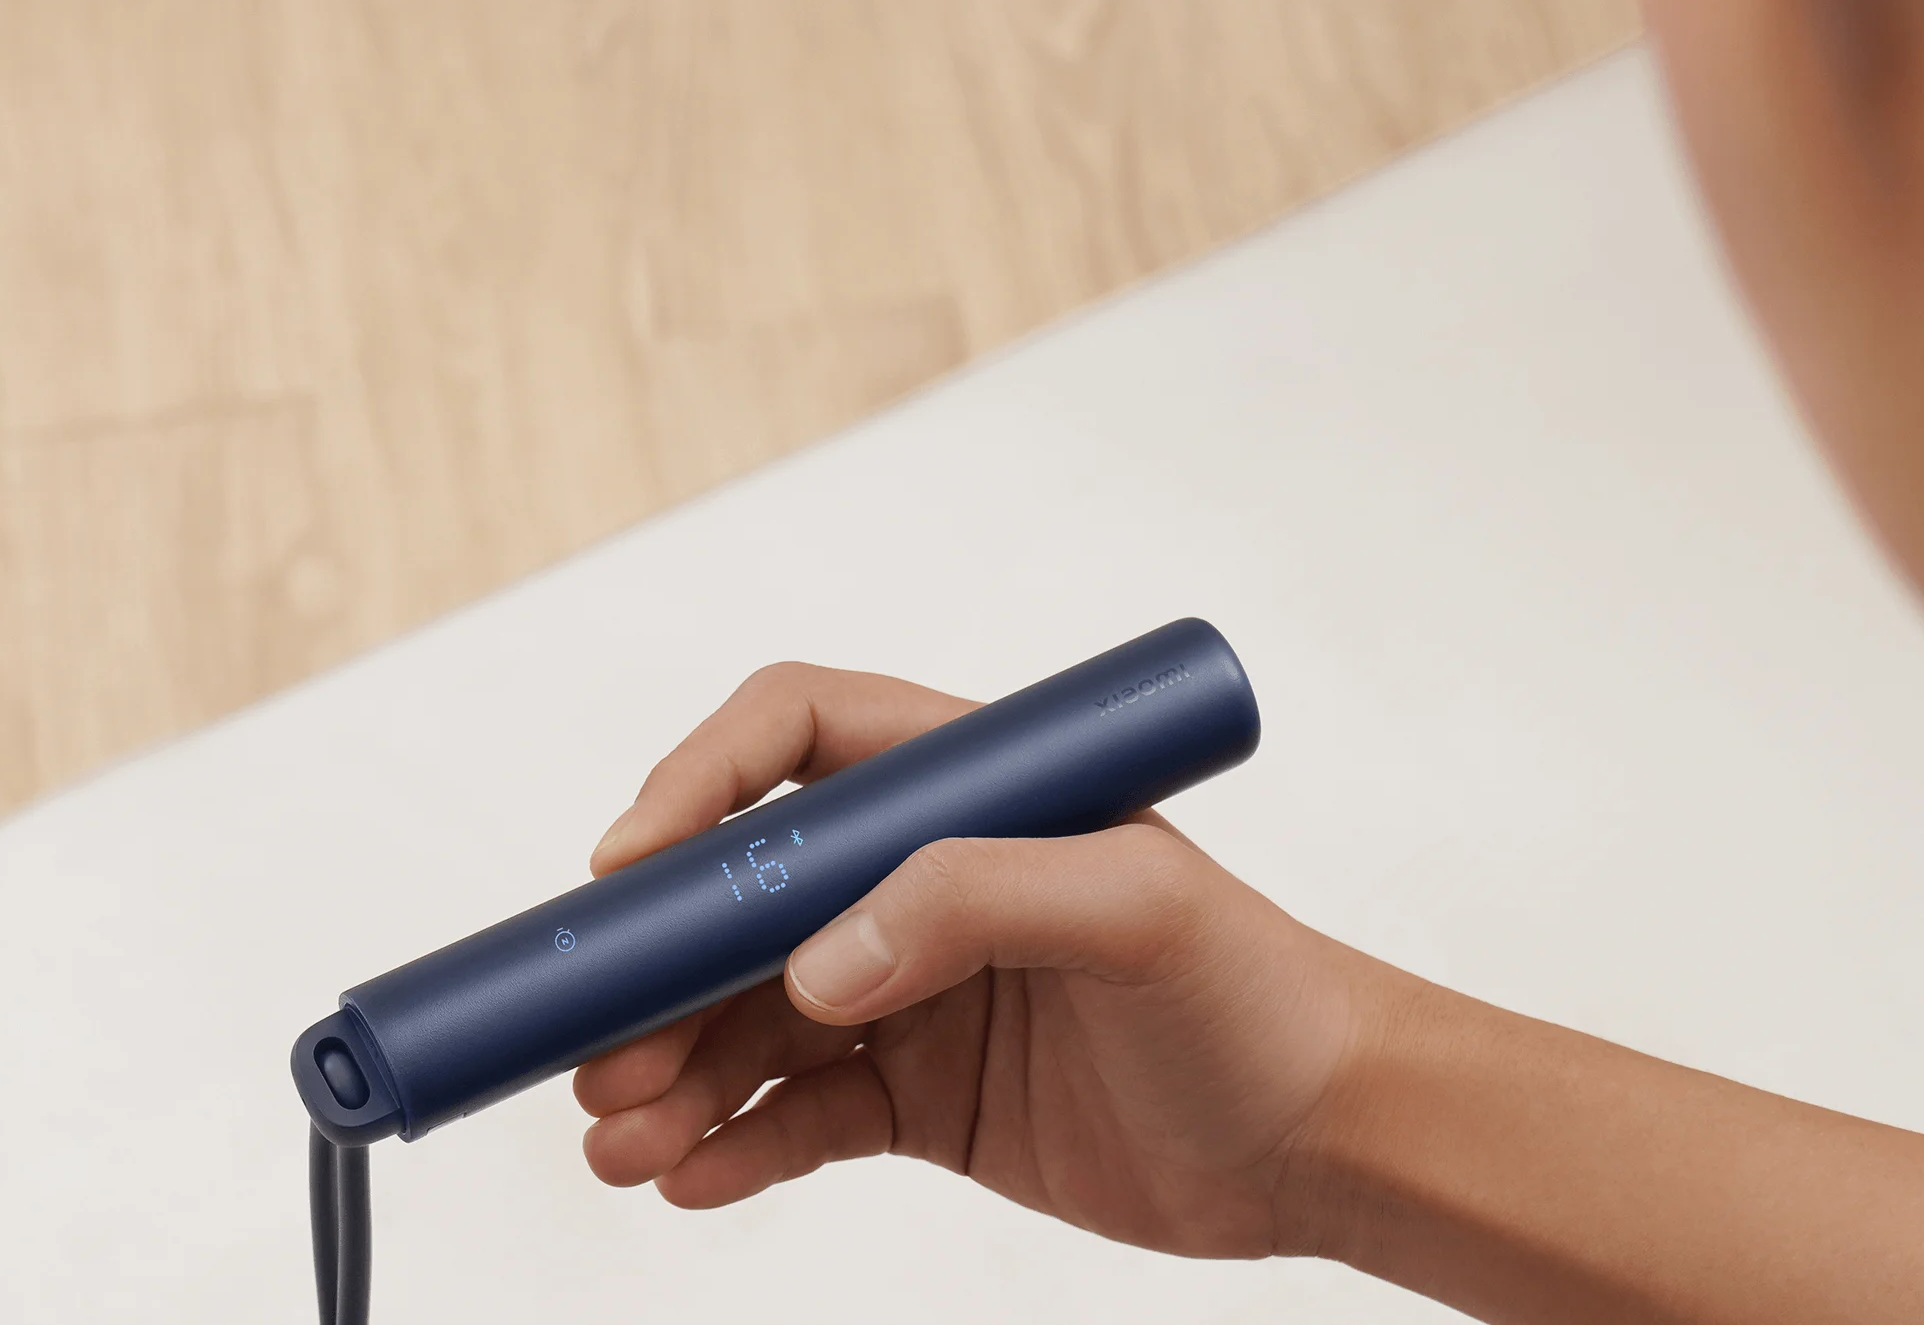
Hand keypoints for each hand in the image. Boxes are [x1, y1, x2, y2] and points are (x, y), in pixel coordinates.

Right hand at [574, 662, 1410, 1258]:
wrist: (1325, 1143)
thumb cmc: (1261, 994)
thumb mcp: (1139, 914)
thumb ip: (975, 901)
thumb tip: (814, 967)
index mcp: (966, 791)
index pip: (794, 740)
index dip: (698, 788)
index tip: (626, 871)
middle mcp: (921, 880)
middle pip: (741, 902)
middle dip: (654, 974)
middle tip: (598, 1055)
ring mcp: (912, 992)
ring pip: (748, 1024)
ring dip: (673, 1077)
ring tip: (621, 1145)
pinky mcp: (919, 1100)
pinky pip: (796, 1118)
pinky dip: (732, 1148)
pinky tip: (689, 1181)